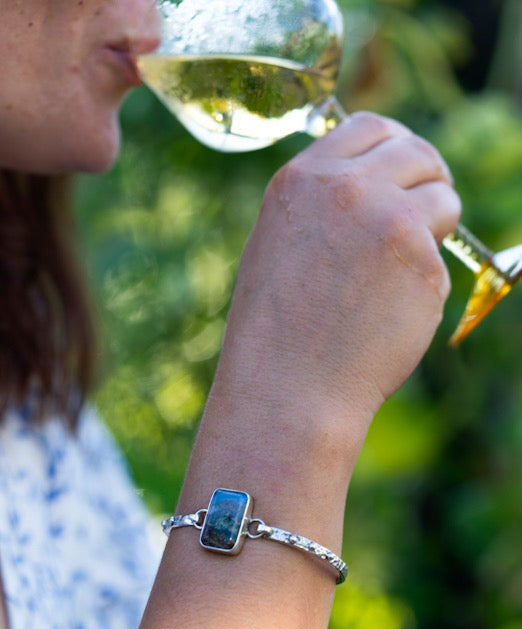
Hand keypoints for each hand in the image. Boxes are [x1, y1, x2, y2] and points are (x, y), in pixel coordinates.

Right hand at [217, 112, 460, 426]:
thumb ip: (325, 204)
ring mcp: (390, 223)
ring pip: (444, 199)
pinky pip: (442, 259)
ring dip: (435, 226)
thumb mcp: (280, 243)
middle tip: (428, 209)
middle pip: (418, 151)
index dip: (396, 145)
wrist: (288, 388)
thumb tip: (377, 185)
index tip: (408, 167)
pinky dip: (426, 282)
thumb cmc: (276, 329)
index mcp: (304, 180)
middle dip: (429, 177)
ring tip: (400, 273)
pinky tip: (390, 314)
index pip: (370, 127)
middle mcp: (349, 189)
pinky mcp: (424, 265)